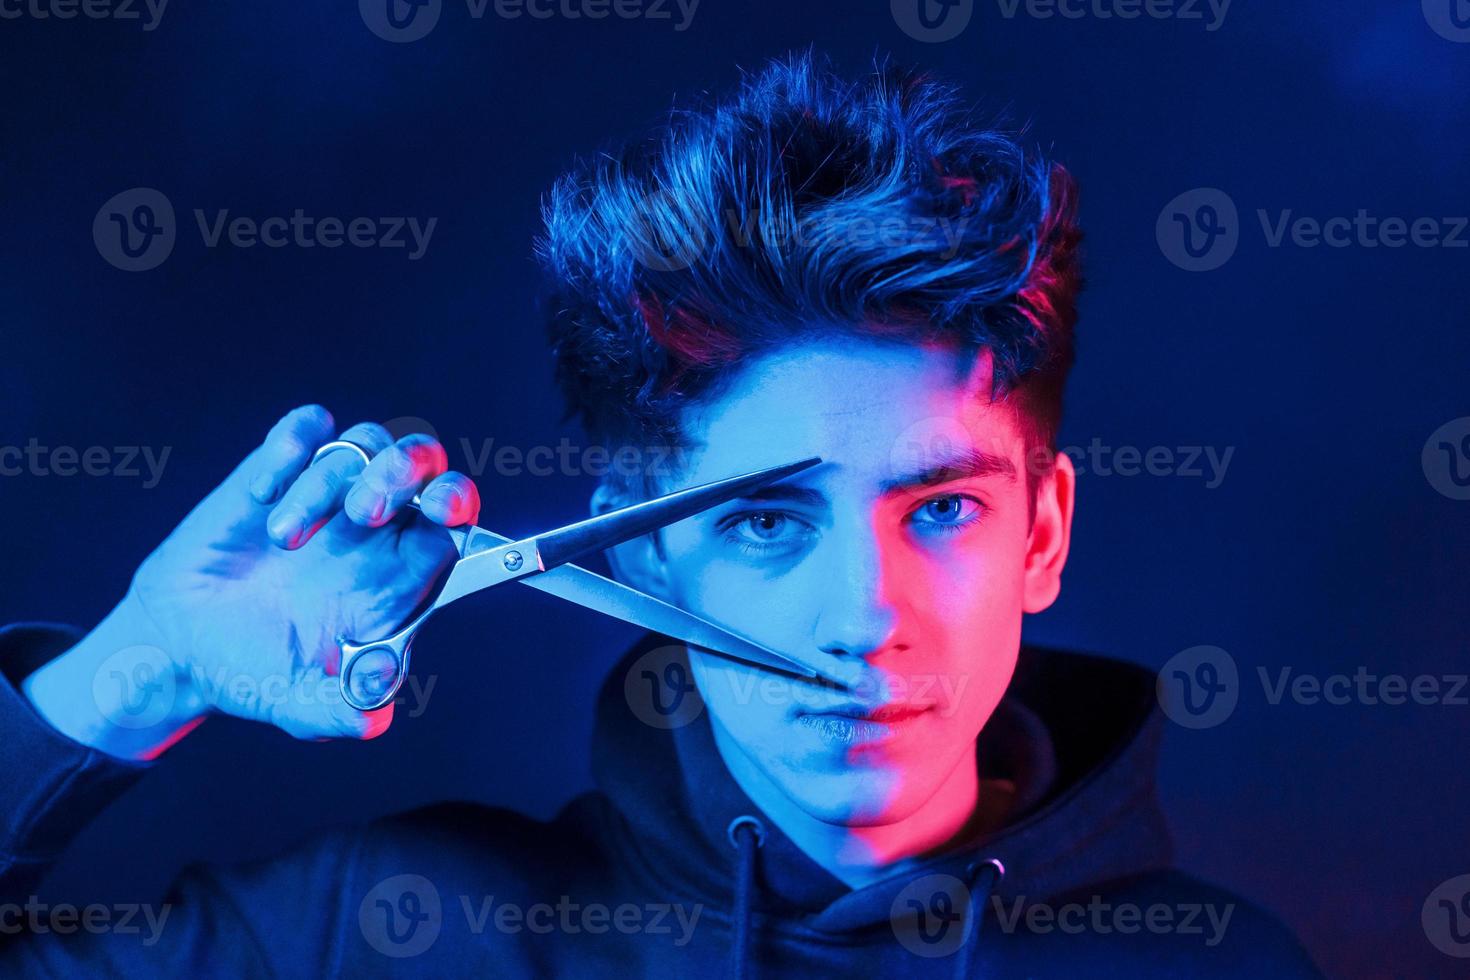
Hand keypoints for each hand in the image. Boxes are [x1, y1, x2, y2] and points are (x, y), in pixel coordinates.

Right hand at [25, 406, 479, 756]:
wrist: (180, 646)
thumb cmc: (255, 673)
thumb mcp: (299, 703)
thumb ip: (341, 708)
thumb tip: (373, 716)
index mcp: (401, 575)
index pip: (455, 520)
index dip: (457, 504)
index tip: (442, 507)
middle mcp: (375, 527)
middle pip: (422, 463)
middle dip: (404, 472)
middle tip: (364, 511)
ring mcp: (328, 493)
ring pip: (364, 443)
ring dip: (330, 479)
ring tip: (284, 538)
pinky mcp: (277, 471)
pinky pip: (306, 430)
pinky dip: (290, 447)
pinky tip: (262, 495)